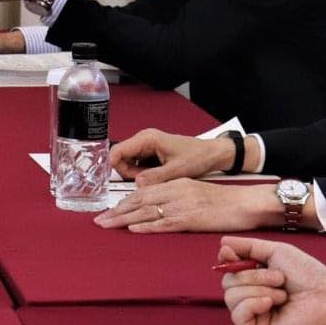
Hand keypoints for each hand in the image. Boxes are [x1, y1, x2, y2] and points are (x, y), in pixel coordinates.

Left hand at [93, 180, 280, 233]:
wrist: (246, 203)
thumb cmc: (224, 201)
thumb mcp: (195, 192)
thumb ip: (175, 196)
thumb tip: (156, 208)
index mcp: (176, 184)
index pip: (144, 193)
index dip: (124, 202)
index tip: (109, 210)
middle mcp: (176, 191)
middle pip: (140, 201)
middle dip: (117, 211)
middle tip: (98, 221)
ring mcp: (183, 205)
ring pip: (147, 212)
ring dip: (124, 220)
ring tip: (107, 226)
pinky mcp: (191, 219)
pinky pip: (165, 223)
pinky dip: (147, 227)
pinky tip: (133, 229)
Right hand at [111, 129, 233, 181]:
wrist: (211, 154)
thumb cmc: (198, 156)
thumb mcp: (176, 171)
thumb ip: (154, 178)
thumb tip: (137, 185)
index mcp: (147, 139)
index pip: (117, 151)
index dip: (114, 167)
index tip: (118, 181)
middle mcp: (144, 140)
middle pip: (121, 159)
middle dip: (129, 174)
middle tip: (146, 181)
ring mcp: (147, 146)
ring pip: (128, 163)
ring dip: (136, 175)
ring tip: (155, 178)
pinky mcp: (150, 153)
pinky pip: (137, 165)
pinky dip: (143, 174)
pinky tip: (156, 177)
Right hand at [214, 235, 325, 324]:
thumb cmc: (309, 276)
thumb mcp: (276, 252)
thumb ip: (248, 247)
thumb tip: (222, 243)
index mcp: (256, 279)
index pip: (228, 270)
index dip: (226, 260)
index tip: (230, 253)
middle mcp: (252, 297)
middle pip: (227, 282)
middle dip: (253, 275)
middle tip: (279, 278)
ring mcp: (254, 316)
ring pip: (230, 297)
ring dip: (258, 288)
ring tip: (282, 293)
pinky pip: (237, 315)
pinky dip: (252, 304)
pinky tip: (271, 303)